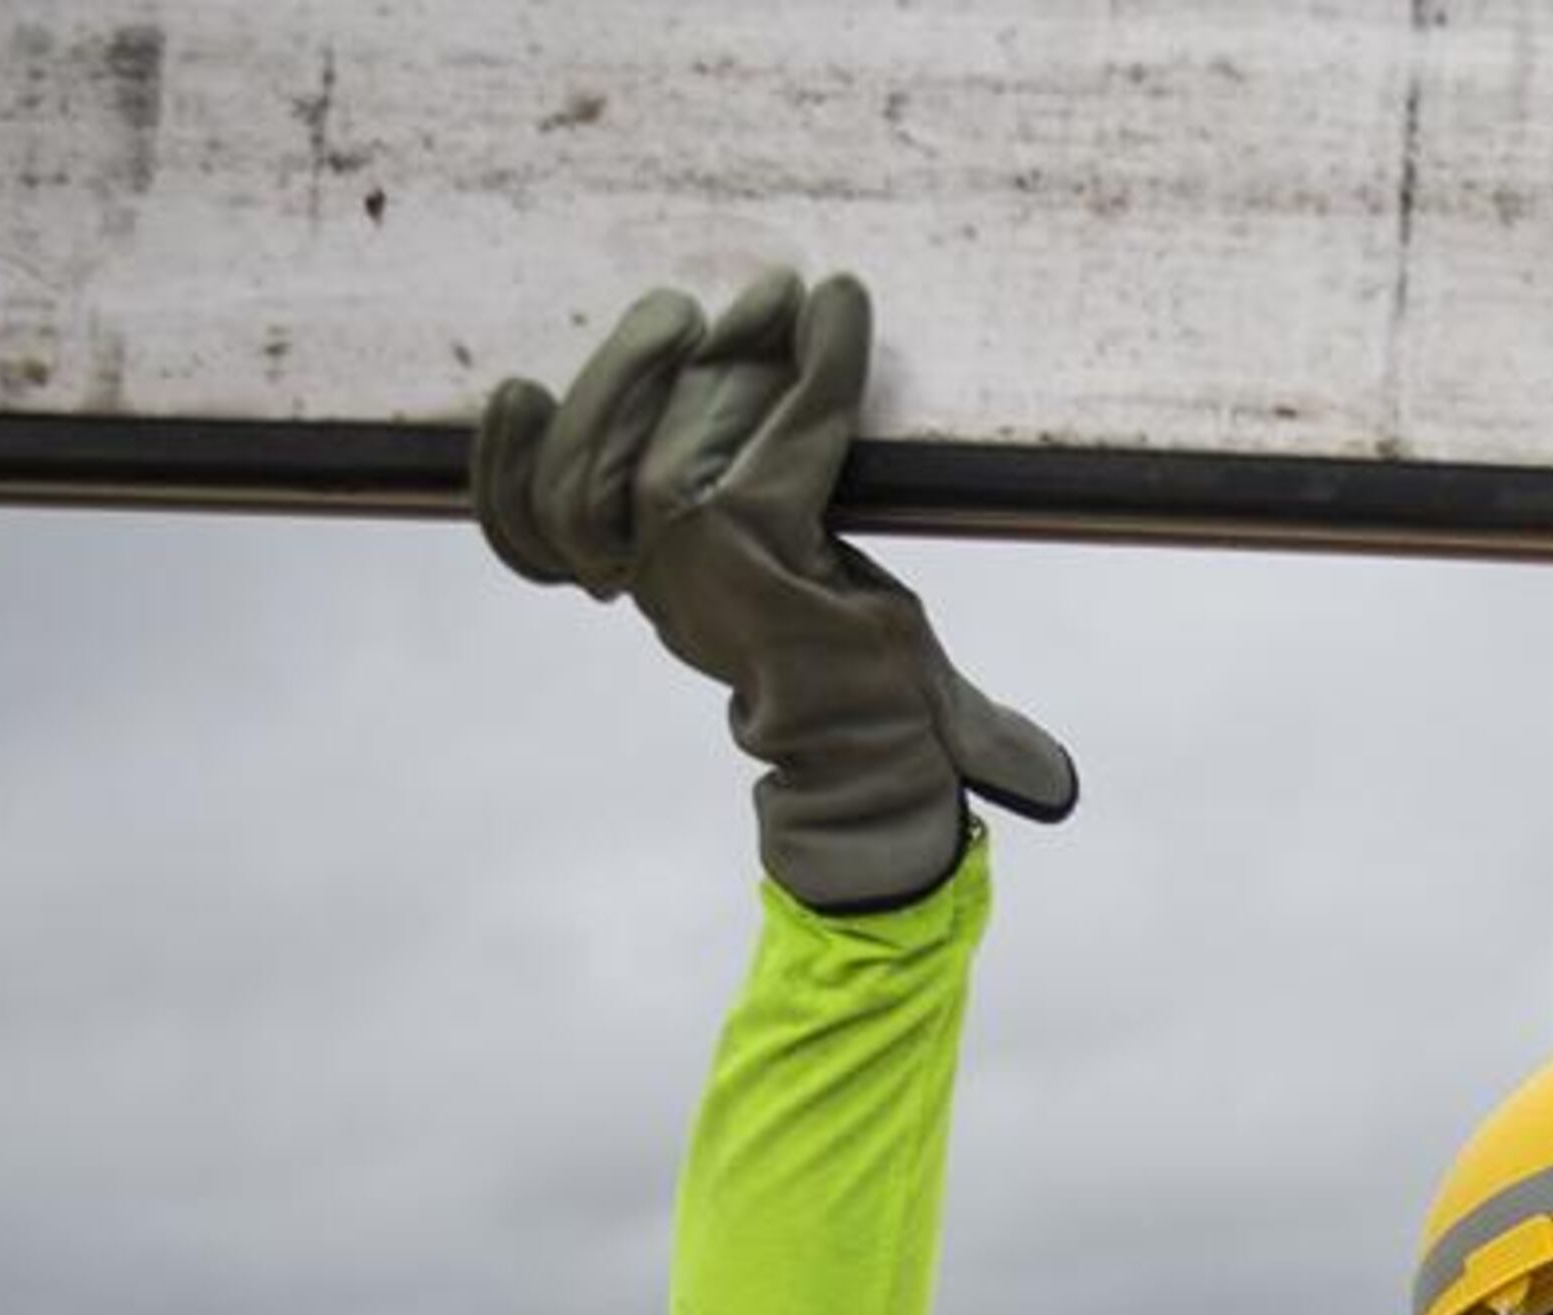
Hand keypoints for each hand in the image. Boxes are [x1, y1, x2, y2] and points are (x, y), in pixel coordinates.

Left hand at [473, 272, 1076, 911]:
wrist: (835, 760)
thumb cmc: (893, 701)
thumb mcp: (932, 666)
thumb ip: (969, 699)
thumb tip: (1051, 783)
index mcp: (770, 604)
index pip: (789, 457)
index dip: (821, 371)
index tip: (843, 296)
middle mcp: (683, 587)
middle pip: (680, 445)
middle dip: (733, 359)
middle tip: (777, 293)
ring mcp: (635, 580)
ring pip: (593, 466)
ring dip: (630, 377)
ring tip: (677, 313)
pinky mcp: (609, 574)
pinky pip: (523, 526)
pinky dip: (501, 465)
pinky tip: (513, 394)